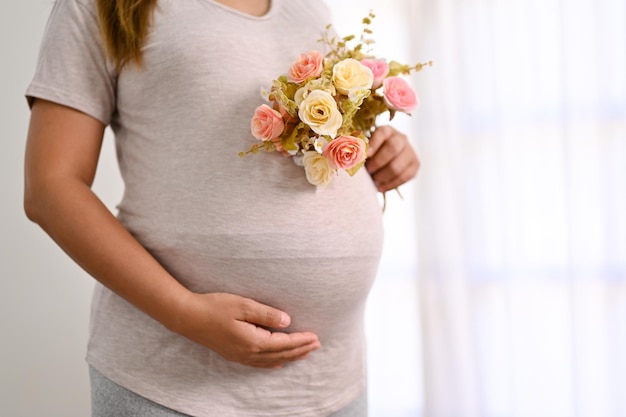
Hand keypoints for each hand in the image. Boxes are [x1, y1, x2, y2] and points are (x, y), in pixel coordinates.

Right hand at [171, 292, 320, 368]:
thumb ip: (267, 314)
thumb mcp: (243, 305)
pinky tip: (278, 362)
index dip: (301, 340)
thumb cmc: (214, 307)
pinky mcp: (233, 354)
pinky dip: (273, 363)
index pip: (284, 343)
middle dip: (300, 350)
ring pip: (272, 361)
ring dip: (290, 357)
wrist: (187, 317)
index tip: (316, 337)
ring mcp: (240, 356)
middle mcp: (248, 353)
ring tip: (305, 353)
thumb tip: (287, 321)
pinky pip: (259, 364)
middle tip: (317, 345)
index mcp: (253, 341)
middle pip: (281, 354)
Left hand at [365, 125, 419, 191]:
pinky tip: (380, 188)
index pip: (382, 133)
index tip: (366, 155)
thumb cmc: (371, 155)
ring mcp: (410, 151)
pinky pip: (404, 177)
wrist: (386, 162)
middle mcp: (401, 138)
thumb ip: (360, 151)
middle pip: (392, 148)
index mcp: (387, 130)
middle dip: (378, 162)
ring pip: (397, 166)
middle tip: (368, 171)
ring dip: (382, 176)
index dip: (374, 143)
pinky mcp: (415, 164)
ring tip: (373, 181)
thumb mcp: (366, 149)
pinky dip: (390, 184)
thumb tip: (354, 159)